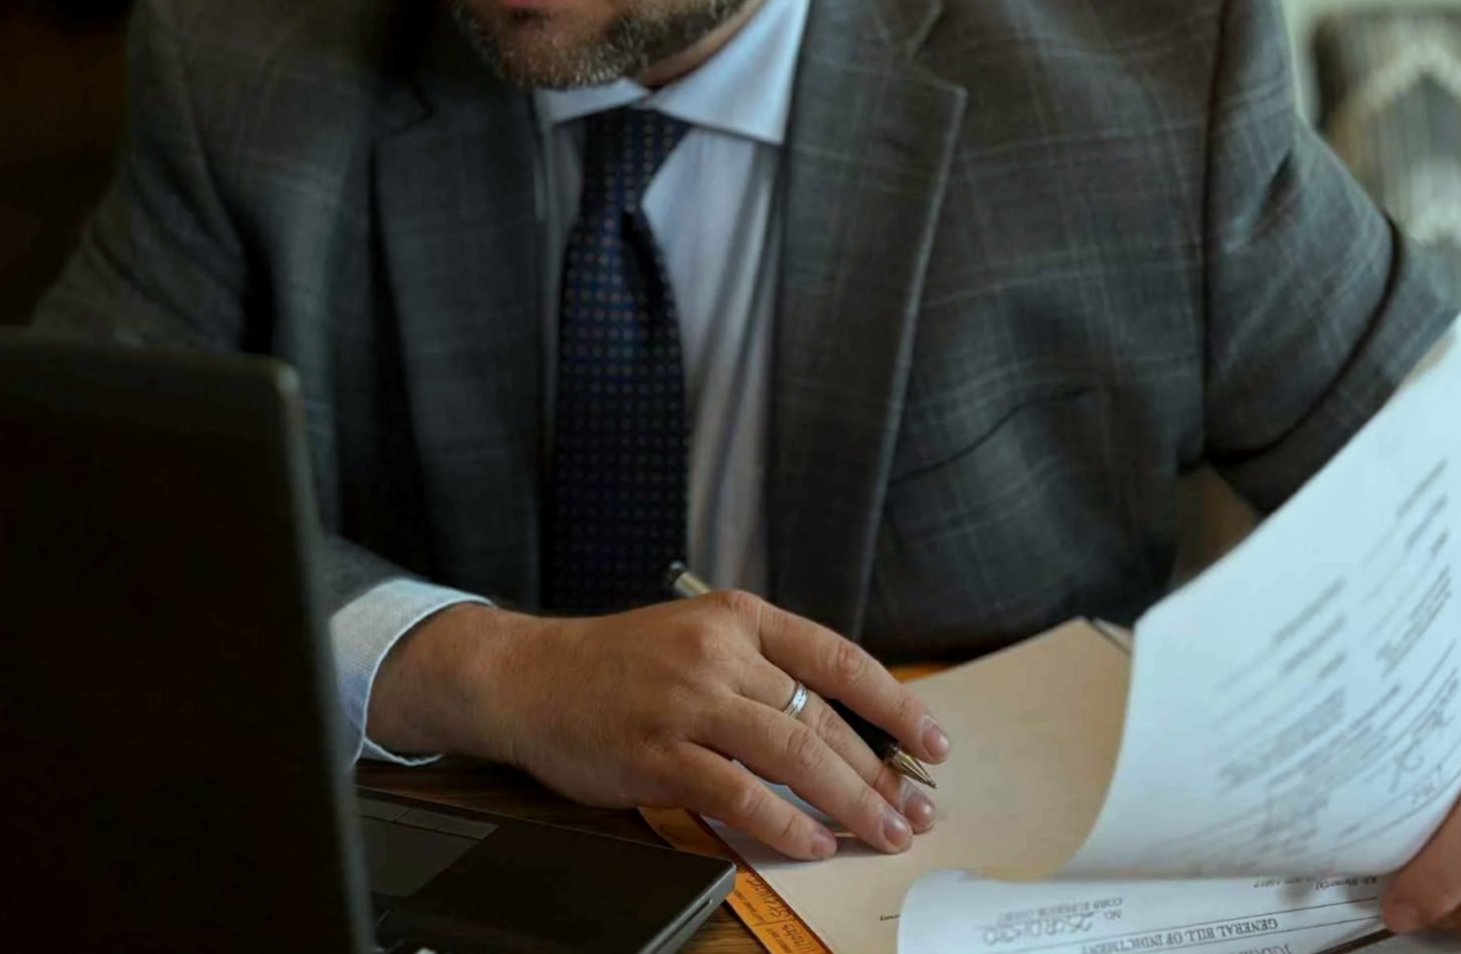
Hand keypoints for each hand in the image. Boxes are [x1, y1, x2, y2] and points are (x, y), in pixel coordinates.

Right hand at [367, 589, 946, 859]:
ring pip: (794, 755)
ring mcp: (687, 702)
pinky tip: (814, 843)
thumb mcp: (695, 640)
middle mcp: (717, 652)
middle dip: (880, 772)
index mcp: (737, 617)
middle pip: (822, 717)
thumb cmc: (617, 666)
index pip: (838, 659)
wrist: (527, 677)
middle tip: (917, 810)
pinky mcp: (658, 753)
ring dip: (851, 802)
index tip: (934, 745)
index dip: (896, 705)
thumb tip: (843, 732)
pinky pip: (740, 794)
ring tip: (884, 833)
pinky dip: (785, 824)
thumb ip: (760, 673)